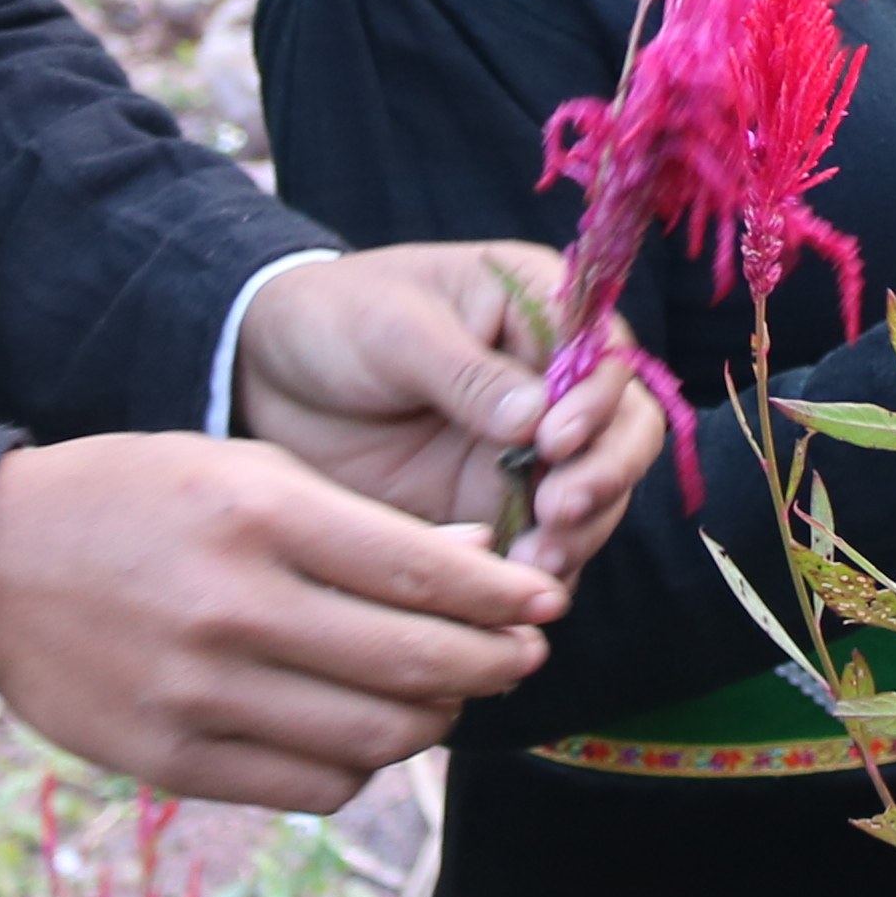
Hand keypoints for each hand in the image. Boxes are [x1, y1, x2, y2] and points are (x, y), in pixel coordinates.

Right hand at [0, 436, 559, 812]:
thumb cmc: (136, 500)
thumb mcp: (245, 470)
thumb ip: (359, 524)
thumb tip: (481, 570)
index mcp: (257, 515)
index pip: (420, 572)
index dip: (503, 599)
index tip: (547, 603)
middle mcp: (232, 607)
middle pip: (411, 664)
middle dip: (493, 665)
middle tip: (526, 658)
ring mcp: (197, 694)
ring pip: (372, 737)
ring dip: (436, 721)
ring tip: (451, 696)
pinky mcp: (169, 762)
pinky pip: (310, 786)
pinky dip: (363, 766)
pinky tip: (369, 733)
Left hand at [236, 243, 655, 577]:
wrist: (269, 379)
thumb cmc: (335, 321)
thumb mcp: (392, 329)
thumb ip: (464, 372)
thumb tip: (535, 419)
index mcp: (539, 306)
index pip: (606, 351)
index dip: (597, 399)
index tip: (556, 440)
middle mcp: (554, 378)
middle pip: (626, 426)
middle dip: (605, 472)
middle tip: (559, 510)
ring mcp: (534, 446)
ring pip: (599, 491)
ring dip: (584, 529)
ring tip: (535, 564)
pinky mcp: (501, 504)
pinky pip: (548, 541)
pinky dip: (544, 569)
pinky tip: (514, 590)